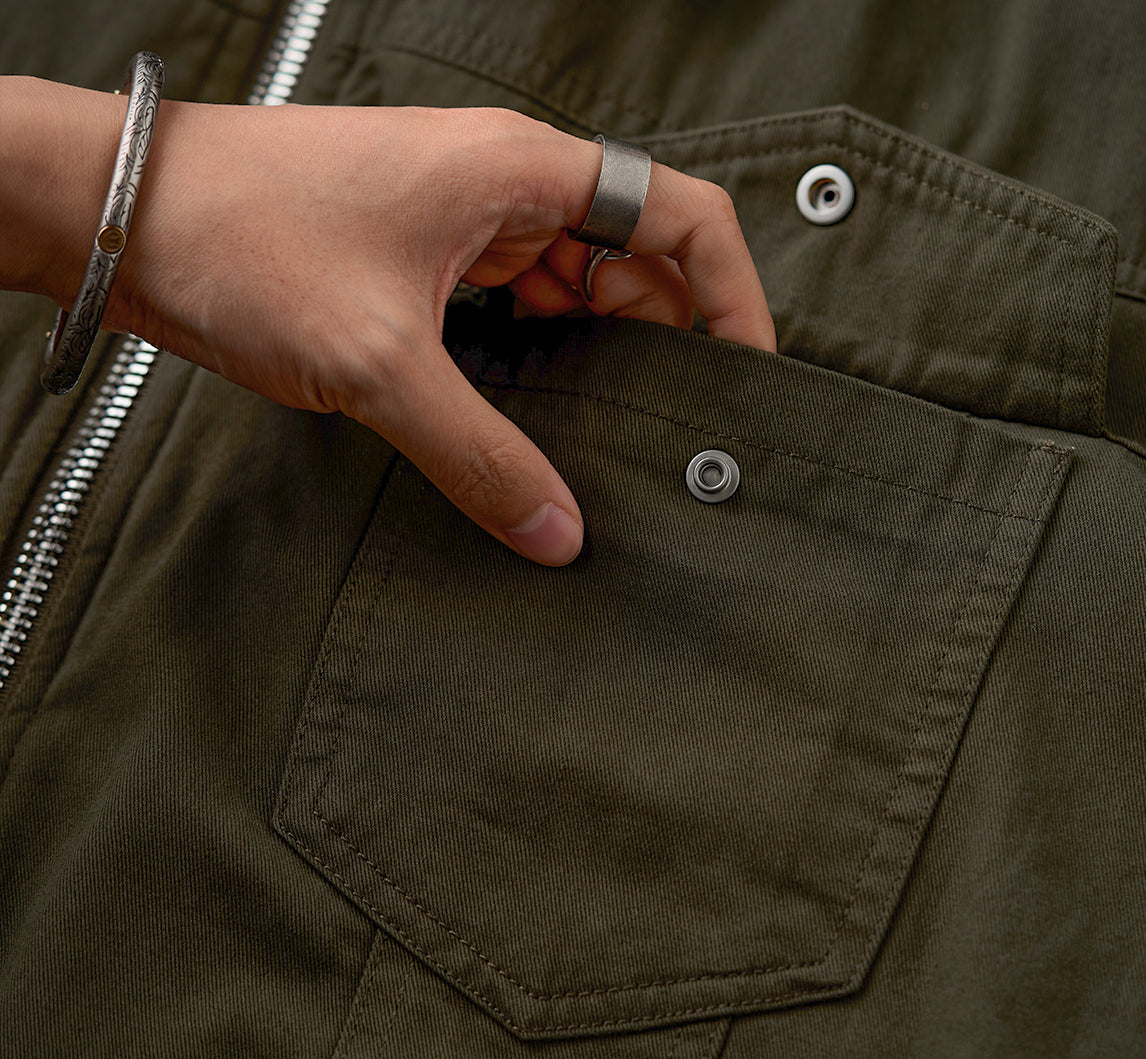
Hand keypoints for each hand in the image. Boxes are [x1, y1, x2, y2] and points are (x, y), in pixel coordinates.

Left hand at [5, 86, 776, 564]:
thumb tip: (558, 532)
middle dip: (668, 346)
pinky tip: (539, 425)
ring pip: (576, 297)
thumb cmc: (242, 238)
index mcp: (521, 171)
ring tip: (614, 445)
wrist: (130, 222)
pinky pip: (518, 317)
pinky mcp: (430, 268)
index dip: (732, 295)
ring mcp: (467, 229)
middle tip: (677, 436)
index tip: (746, 375)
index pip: (680, 213)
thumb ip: (479, 455)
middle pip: (638, 263)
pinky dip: (539, 368)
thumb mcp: (380, 361)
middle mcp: (507, 191)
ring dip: (599, 365)